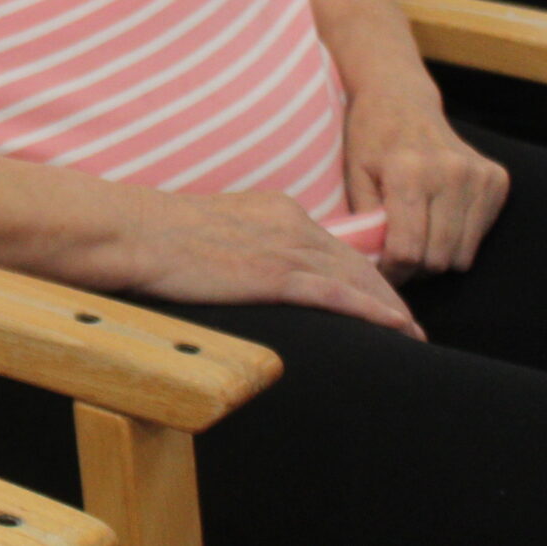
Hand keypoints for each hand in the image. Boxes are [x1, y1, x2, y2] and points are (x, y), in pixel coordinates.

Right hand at [118, 188, 422, 337]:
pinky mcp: (275, 274)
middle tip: (411, 325)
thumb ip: (242, 245)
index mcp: (274, 208)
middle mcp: (289, 222)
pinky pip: (338, 295)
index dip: (361, 274)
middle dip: (387, 294)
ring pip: (356, 279)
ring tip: (414, 336)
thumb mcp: (212, 231)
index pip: (331, 245)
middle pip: (355, 261)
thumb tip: (246, 269)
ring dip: (391, 310)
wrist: (132, 231)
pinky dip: (373, 312)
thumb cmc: (156, 236)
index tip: (378, 298)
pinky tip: (397, 328)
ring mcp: (285, 247)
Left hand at [342, 87, 508, 279]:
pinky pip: (479, 236)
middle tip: (397, 260)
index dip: (392, 272)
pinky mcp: (497, 180)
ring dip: (437, 258)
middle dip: (414, 270)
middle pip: (438, 258)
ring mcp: (479, 176)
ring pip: (462, 255)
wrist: (401, 100)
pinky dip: (458, 239)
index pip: (408, 250)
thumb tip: (373, 270)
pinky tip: (437, 219)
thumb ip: (366, 223)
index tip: (381, 273)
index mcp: (409, 172)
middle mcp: (450, 173)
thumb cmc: (370, 140)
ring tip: (415, 241)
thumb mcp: (355, 177)